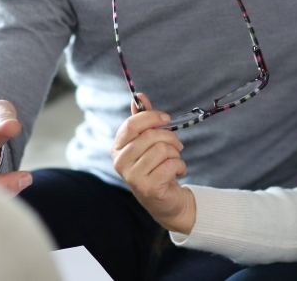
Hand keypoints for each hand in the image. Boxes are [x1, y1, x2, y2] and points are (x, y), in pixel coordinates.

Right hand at [111, 93, 196, 233]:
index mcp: (117, 148)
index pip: (132, 124)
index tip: (166, 119)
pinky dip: (180, 166)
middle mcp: (120, 162)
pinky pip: (171, 164)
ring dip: (175, 154)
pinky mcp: (148, 187)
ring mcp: (132, 176)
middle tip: (176, 146)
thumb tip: (139, 96)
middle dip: (170, 137)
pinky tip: (177, 172)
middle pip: (150, 136)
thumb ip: (143, 119)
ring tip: (174, 161)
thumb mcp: (148, 141)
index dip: (152, 117)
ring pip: (162, 149)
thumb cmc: (156, 166)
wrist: (166, 200)